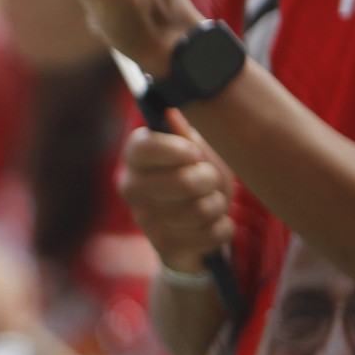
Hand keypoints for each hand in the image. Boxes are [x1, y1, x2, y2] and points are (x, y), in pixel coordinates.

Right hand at [118, 115, 234, 273]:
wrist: (192, 225)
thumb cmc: (195, 174)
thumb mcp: (194, 147)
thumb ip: (185, 130)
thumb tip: (172, 108)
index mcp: (136, 156)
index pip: (146, 148)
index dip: (175, 150)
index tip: (195, 153)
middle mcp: (132, 187)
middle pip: (184, 182)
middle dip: (210, 179)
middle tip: (211, 178)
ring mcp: (145, 219)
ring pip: (202, 210)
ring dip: (218, 205)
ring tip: (212, 201)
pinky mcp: (164, 246)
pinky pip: (211, 234)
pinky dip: (222, 227)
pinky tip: (212, 224)